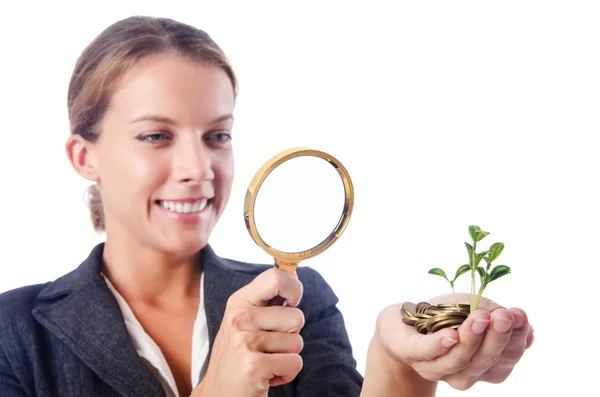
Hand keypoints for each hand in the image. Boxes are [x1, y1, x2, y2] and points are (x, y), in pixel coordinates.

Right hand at [193, 268, 304, 396]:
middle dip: (291, 335)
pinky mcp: (253, 365)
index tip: (291, 302)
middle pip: (296, 316)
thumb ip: (268, 300)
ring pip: (298, 342)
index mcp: (239, 302)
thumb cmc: (239, 356)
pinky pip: (295, 363)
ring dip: (287, 357)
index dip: (294, 289)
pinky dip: (286, 374)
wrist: (218, 394)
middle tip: (268, 347)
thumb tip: (294, 273)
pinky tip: (266, 376)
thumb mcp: (246, 321)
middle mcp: (239, 318)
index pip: (276, 277)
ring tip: (265, 361)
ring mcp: (244, 341)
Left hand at [375, 293, 533, 390]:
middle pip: (485, 362)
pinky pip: (426, 352)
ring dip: (472, 339)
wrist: (402, 320)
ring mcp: (435, 366)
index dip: (516, 339)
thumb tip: (528, 330)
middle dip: (497, 339)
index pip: (507, 358)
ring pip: (458, 361)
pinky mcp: (410, 352)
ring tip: (480, 318)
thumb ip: (499, 321)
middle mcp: (462, 372)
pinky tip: (450, 335)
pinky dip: (439, 345)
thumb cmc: (445, 316)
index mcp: (484, 364)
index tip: (519, 314)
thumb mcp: (476, 311)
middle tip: (503, 316)